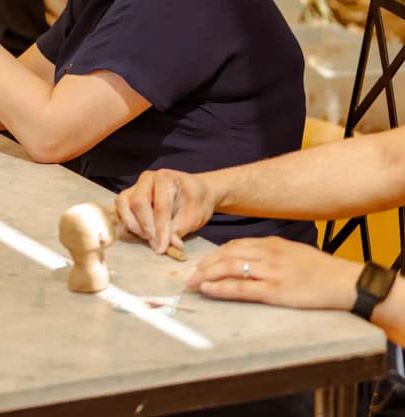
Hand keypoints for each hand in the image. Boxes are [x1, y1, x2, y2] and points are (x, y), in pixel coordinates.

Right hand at [115, 168, 217, 253]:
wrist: (195, 192)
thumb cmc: (196, 201)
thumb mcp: (194, 216)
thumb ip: (179, 230)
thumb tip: (167, 245)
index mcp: (166, 178)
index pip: (160, 206)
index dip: (161, 229)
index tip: (162, 247)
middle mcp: (147, 179)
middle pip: (137, 203)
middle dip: (145, 226)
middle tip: (155, 243)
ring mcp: (135, 187)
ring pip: (122, 203)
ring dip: (131, 224)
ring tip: (146, 237)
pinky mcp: (129, 197)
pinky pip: (120, 209)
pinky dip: (126, 222)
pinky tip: (138, 233)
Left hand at [188, 237, 361, 310]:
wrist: (346, 282)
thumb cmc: (321, 270)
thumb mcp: (293, 253)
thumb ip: (271, 253)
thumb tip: (249, 258)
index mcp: (272, 243)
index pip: (235, 245)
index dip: (215, 254)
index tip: (202, 262)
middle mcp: (268, 254)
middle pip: (227, 254)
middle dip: (205, 264)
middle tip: (190, 273)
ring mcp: (272, 272)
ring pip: (230, 268)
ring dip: (207, 275)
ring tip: (193, 282)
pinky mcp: (276, 291)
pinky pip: (242, 288)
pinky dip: (222, 288)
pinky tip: (208, 289)